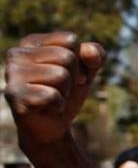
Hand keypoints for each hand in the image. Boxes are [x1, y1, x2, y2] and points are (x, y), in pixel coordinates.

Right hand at [4, 32, 104, 151]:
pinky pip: (52, 96)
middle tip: (60, 89)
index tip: (69, 74)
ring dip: (64, 92)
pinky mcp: (14, 95)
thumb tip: (91, 52)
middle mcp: (17, 53)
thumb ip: (95, 55)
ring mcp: (12, 74)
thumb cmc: (66, 93)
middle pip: (67, 57)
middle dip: (73, 78)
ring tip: (52, 97)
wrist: (52, 127)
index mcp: (32, 42)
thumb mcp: (86, 71)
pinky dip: (57, 105)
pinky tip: (45, 108)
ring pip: (60, 76)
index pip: (71, 40)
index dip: (80, 61)